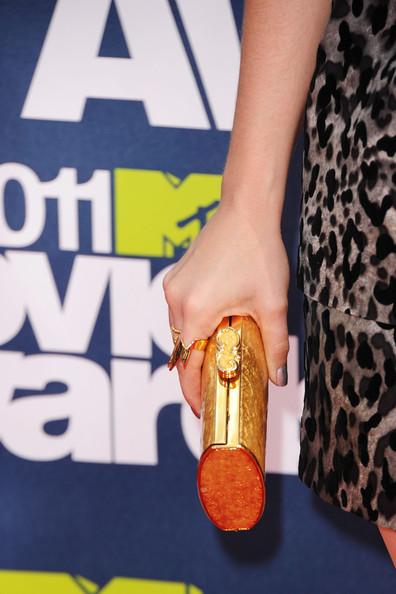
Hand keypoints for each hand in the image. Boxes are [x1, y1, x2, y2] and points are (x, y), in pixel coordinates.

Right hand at [162, 199, 289, 416]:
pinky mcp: (175, 277)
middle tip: (215, 386)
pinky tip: (213, 326)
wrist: (245, 211)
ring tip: (218, 357)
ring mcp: (172, 287)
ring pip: (179, 331)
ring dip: (196, 346)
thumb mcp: (272, 304)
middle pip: (182, 350)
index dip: (193, 392)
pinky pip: (179, 311)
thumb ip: (274, 345)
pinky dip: (193, 324)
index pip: (188, 366)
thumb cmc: (258, 252)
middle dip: (196, 371)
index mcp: (196, 312)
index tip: (202, 409)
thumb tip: (278, 378)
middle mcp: (176, 301)